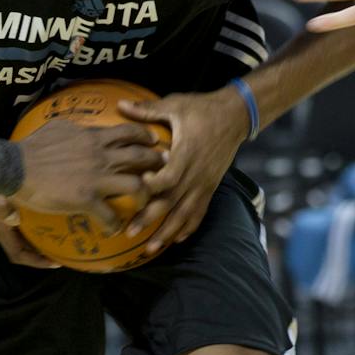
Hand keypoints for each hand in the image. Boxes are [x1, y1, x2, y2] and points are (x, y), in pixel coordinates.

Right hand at [0, 192, 59, 268]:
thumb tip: (14, 220)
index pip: (17, 254)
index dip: (35, 261)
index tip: (55, 262)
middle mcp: (3, 226)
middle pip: (24, 249)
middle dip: (42, 254)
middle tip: (65, 252)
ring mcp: (7, 217)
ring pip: (26, 237)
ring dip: (41, 240)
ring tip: (62, 238)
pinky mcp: (11, 207)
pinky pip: (27, 222)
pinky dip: (39, 225)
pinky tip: (53, 216)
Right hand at [10, 116, 164, 234]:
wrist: (15, 167)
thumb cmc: (32, 148)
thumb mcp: (57, 127)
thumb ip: (74, 128)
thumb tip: (78, 128)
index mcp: (93, 137)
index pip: (128, 132)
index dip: (144, 137)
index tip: (153, 142)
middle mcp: (100, 155)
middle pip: (141, 157)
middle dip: (158, 162)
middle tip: (165, 169)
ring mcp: (96, 178)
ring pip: (137, 185)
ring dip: (145, 195)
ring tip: (145, 203)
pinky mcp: (87, 199)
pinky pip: (111, 215)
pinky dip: (116, 224)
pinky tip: (114, 229)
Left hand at [116, 88, 247, 258]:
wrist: (235, 116)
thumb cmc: (202, 109)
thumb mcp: (175, 105)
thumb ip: (148, 110)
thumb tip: (120, 106)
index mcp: (185, 154)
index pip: (168, 177)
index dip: (152, 186)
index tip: (135, 190)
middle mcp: (195, 174)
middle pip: (171, 202)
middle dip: (150, 219)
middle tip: (130, 233)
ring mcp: (204, 184)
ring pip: (184, 214)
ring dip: (167, 233)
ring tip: (150, 249)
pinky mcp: (210, 187)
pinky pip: (199, 212)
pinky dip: (188, 227)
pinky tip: (176, 240)